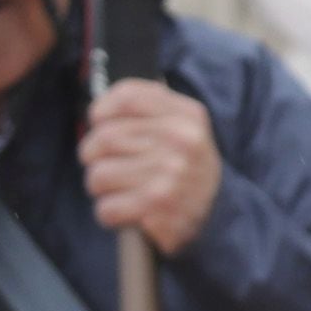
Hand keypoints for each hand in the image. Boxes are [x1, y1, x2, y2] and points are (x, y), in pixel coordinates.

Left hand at [82, 77, 222, 254]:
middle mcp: (181, 142)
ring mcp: (171, 176)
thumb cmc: (183, 164)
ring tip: (118, 188)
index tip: (99, 123)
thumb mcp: (180, 125)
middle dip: (93, 155)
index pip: (127, 97)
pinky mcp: (158, 209)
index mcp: (186, 115)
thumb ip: (145, 106)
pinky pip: (106, 208)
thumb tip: (98, 111)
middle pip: (104, 138)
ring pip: (98, 175)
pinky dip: (109, 213)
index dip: (101, 111)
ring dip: (100, 187)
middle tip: (105, 164)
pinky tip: (127, 210)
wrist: (217, 213)